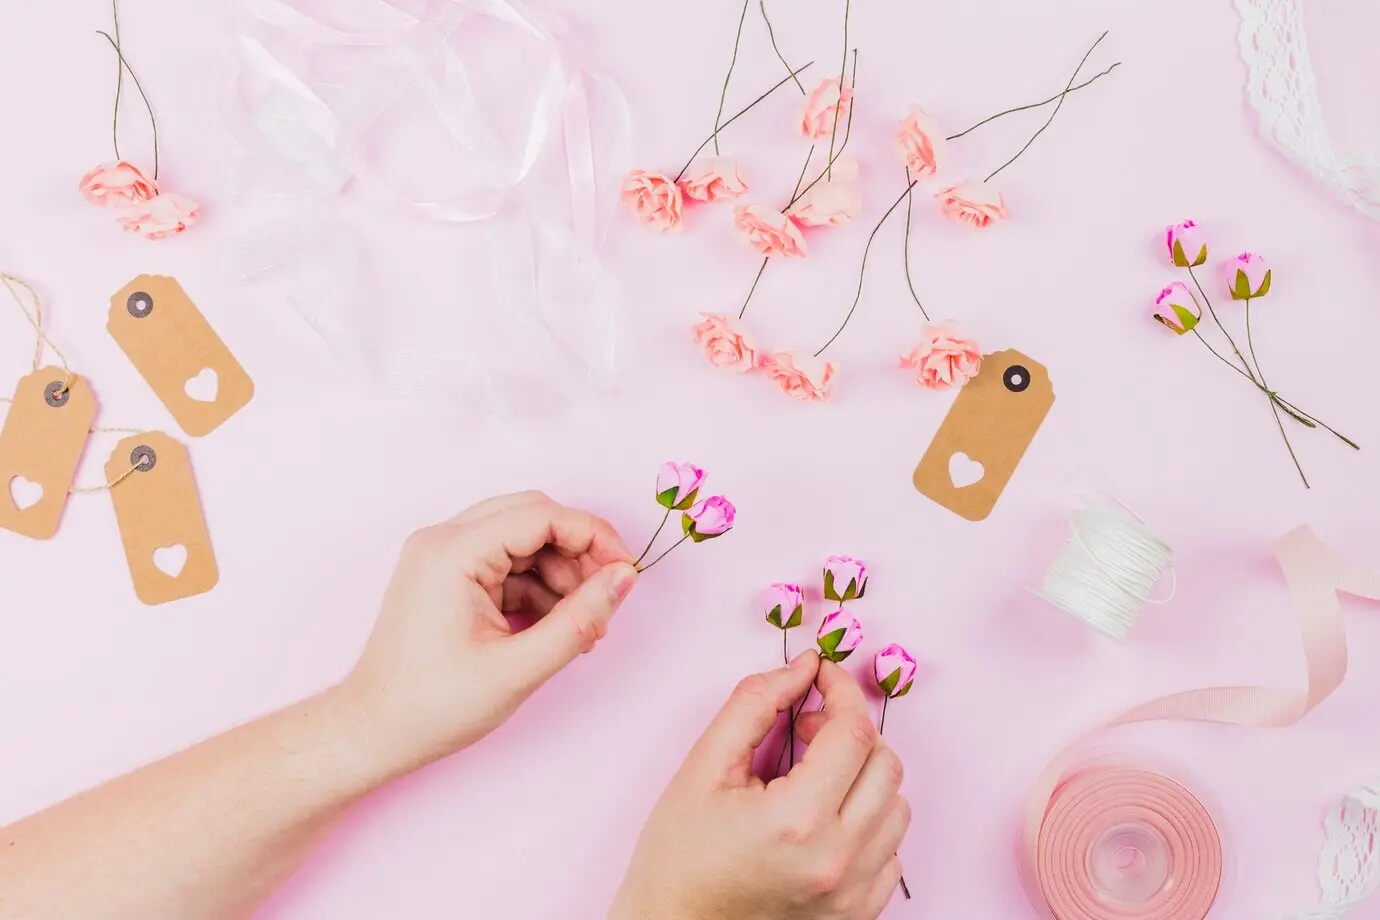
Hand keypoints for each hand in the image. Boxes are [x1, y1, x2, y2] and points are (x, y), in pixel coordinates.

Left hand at [340, 491, 638, 774]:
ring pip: (524, 541)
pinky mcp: (448, 577)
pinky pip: (507, 564)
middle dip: (580, 553)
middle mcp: (444, 541)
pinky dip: (538, 589)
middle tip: (610, 594)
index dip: (593, 536)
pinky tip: (556, 627)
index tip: (627, 571)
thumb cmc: (433, 706)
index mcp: (453, 552)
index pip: (542, 515)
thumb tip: (625, 579)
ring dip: (562, 574)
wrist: (374, 732)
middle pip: (534, 518)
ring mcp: (443, 557)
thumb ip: (579, 619)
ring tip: (583, 626)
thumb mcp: (519, 667)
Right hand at [610, 654, 909, 919]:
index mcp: (798, 820)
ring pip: (897, 808)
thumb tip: (800, 670)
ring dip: (865, 776)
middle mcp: (837, 859)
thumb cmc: (678, 860)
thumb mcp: (703, 769)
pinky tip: (828, 817)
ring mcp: (852, 893)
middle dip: (851, 730)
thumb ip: (753, 706)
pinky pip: (892, 854)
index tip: (824, 677)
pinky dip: (870, 823)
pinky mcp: (856, 914)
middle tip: (808, 727)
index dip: (841, 691)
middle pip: (885, 765)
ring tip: (818, 774)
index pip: (853, 732)